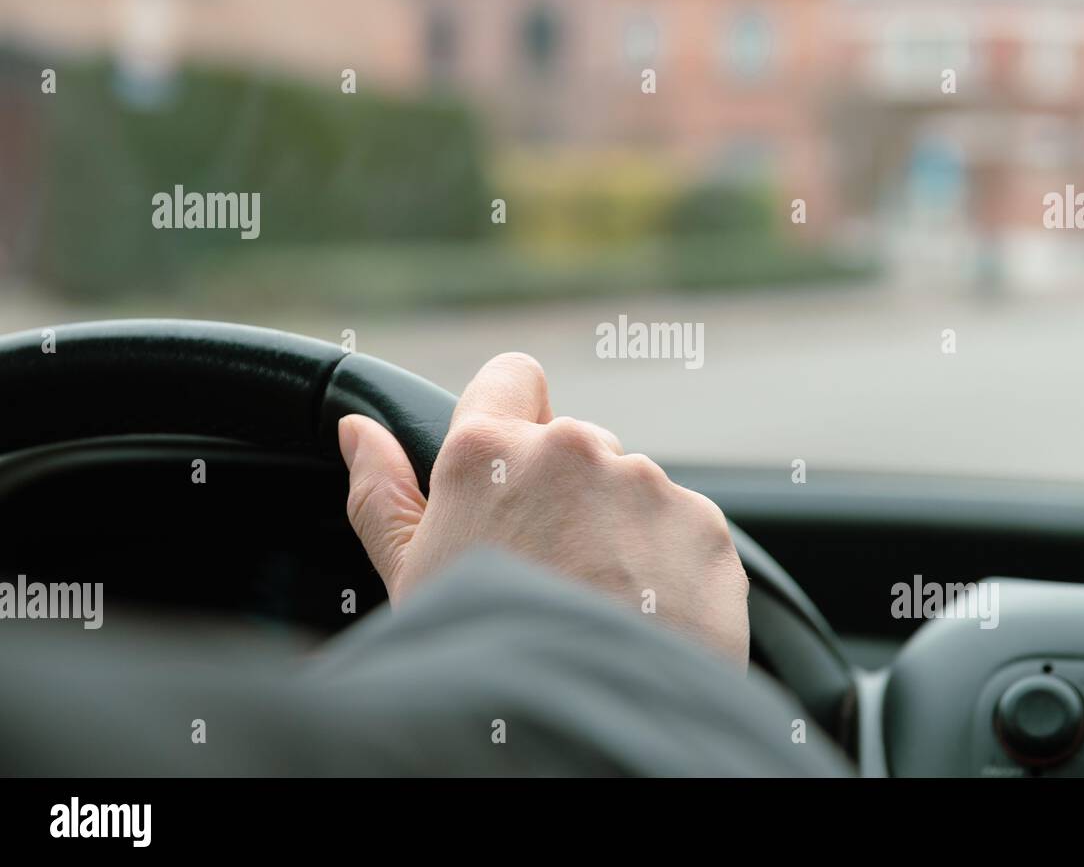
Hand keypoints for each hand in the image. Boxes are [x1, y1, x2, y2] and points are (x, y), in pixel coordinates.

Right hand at [337, 352, 749, 665]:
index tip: (515, 467)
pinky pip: (682, 528)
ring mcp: (645, 484)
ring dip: (620, 530)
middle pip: (575, 443)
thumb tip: (356, 431)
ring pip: (631, 489)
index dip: (513, 415)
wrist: (583, 729)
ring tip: (600, 604)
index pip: (510, 377)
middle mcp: (572, 449)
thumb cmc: (485, 657)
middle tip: (553, 568)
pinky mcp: (703, 523)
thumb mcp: (413, 582)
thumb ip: (382, 495)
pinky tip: (644, 616)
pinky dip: (669, 564)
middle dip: (568, 491)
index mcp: (490, 454)